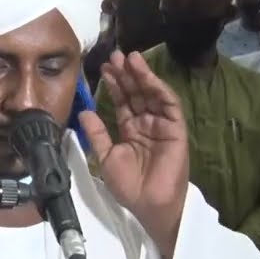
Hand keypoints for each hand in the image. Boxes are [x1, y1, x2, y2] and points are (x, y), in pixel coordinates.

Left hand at [80, 50, 188, 247]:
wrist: (150, 203)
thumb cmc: (129, 186)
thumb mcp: (106, 157)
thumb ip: (97, 134)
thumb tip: (83, 112)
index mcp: (130, 130)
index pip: (122, 102)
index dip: (114, 85)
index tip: (103, 68)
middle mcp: (146, 124)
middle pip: (136, 94)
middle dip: (126, 75)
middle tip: (114, 56)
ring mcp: (162, 125)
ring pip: (151, 95)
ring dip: (141, 76)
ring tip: (129, 59)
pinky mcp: (176, 128)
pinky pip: (168, 105)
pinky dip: (158, 89)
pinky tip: (147, 77)